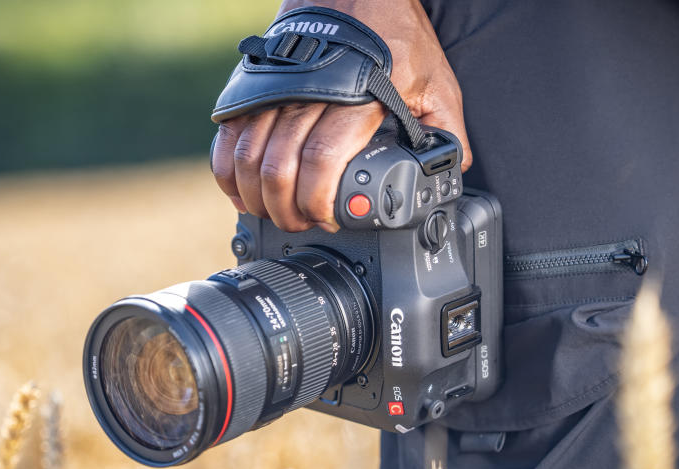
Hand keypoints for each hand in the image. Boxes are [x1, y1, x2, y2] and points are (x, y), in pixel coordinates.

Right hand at [211, 0, 471, 232]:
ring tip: (275, 214)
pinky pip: (227, 137)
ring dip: (257, 196)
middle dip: (287, 210)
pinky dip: (228, 171)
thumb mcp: (434, 81)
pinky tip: (242, 191)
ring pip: (248, 156)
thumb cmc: (393, 34)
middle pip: (279, 166)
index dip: (318, 199)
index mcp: (355, 98)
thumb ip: (444, 128)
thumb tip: (450, 168)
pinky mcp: (252, 88)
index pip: (322, 159)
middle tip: (301, 224)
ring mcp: (274, 91)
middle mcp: (308, 94)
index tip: (327, 219)